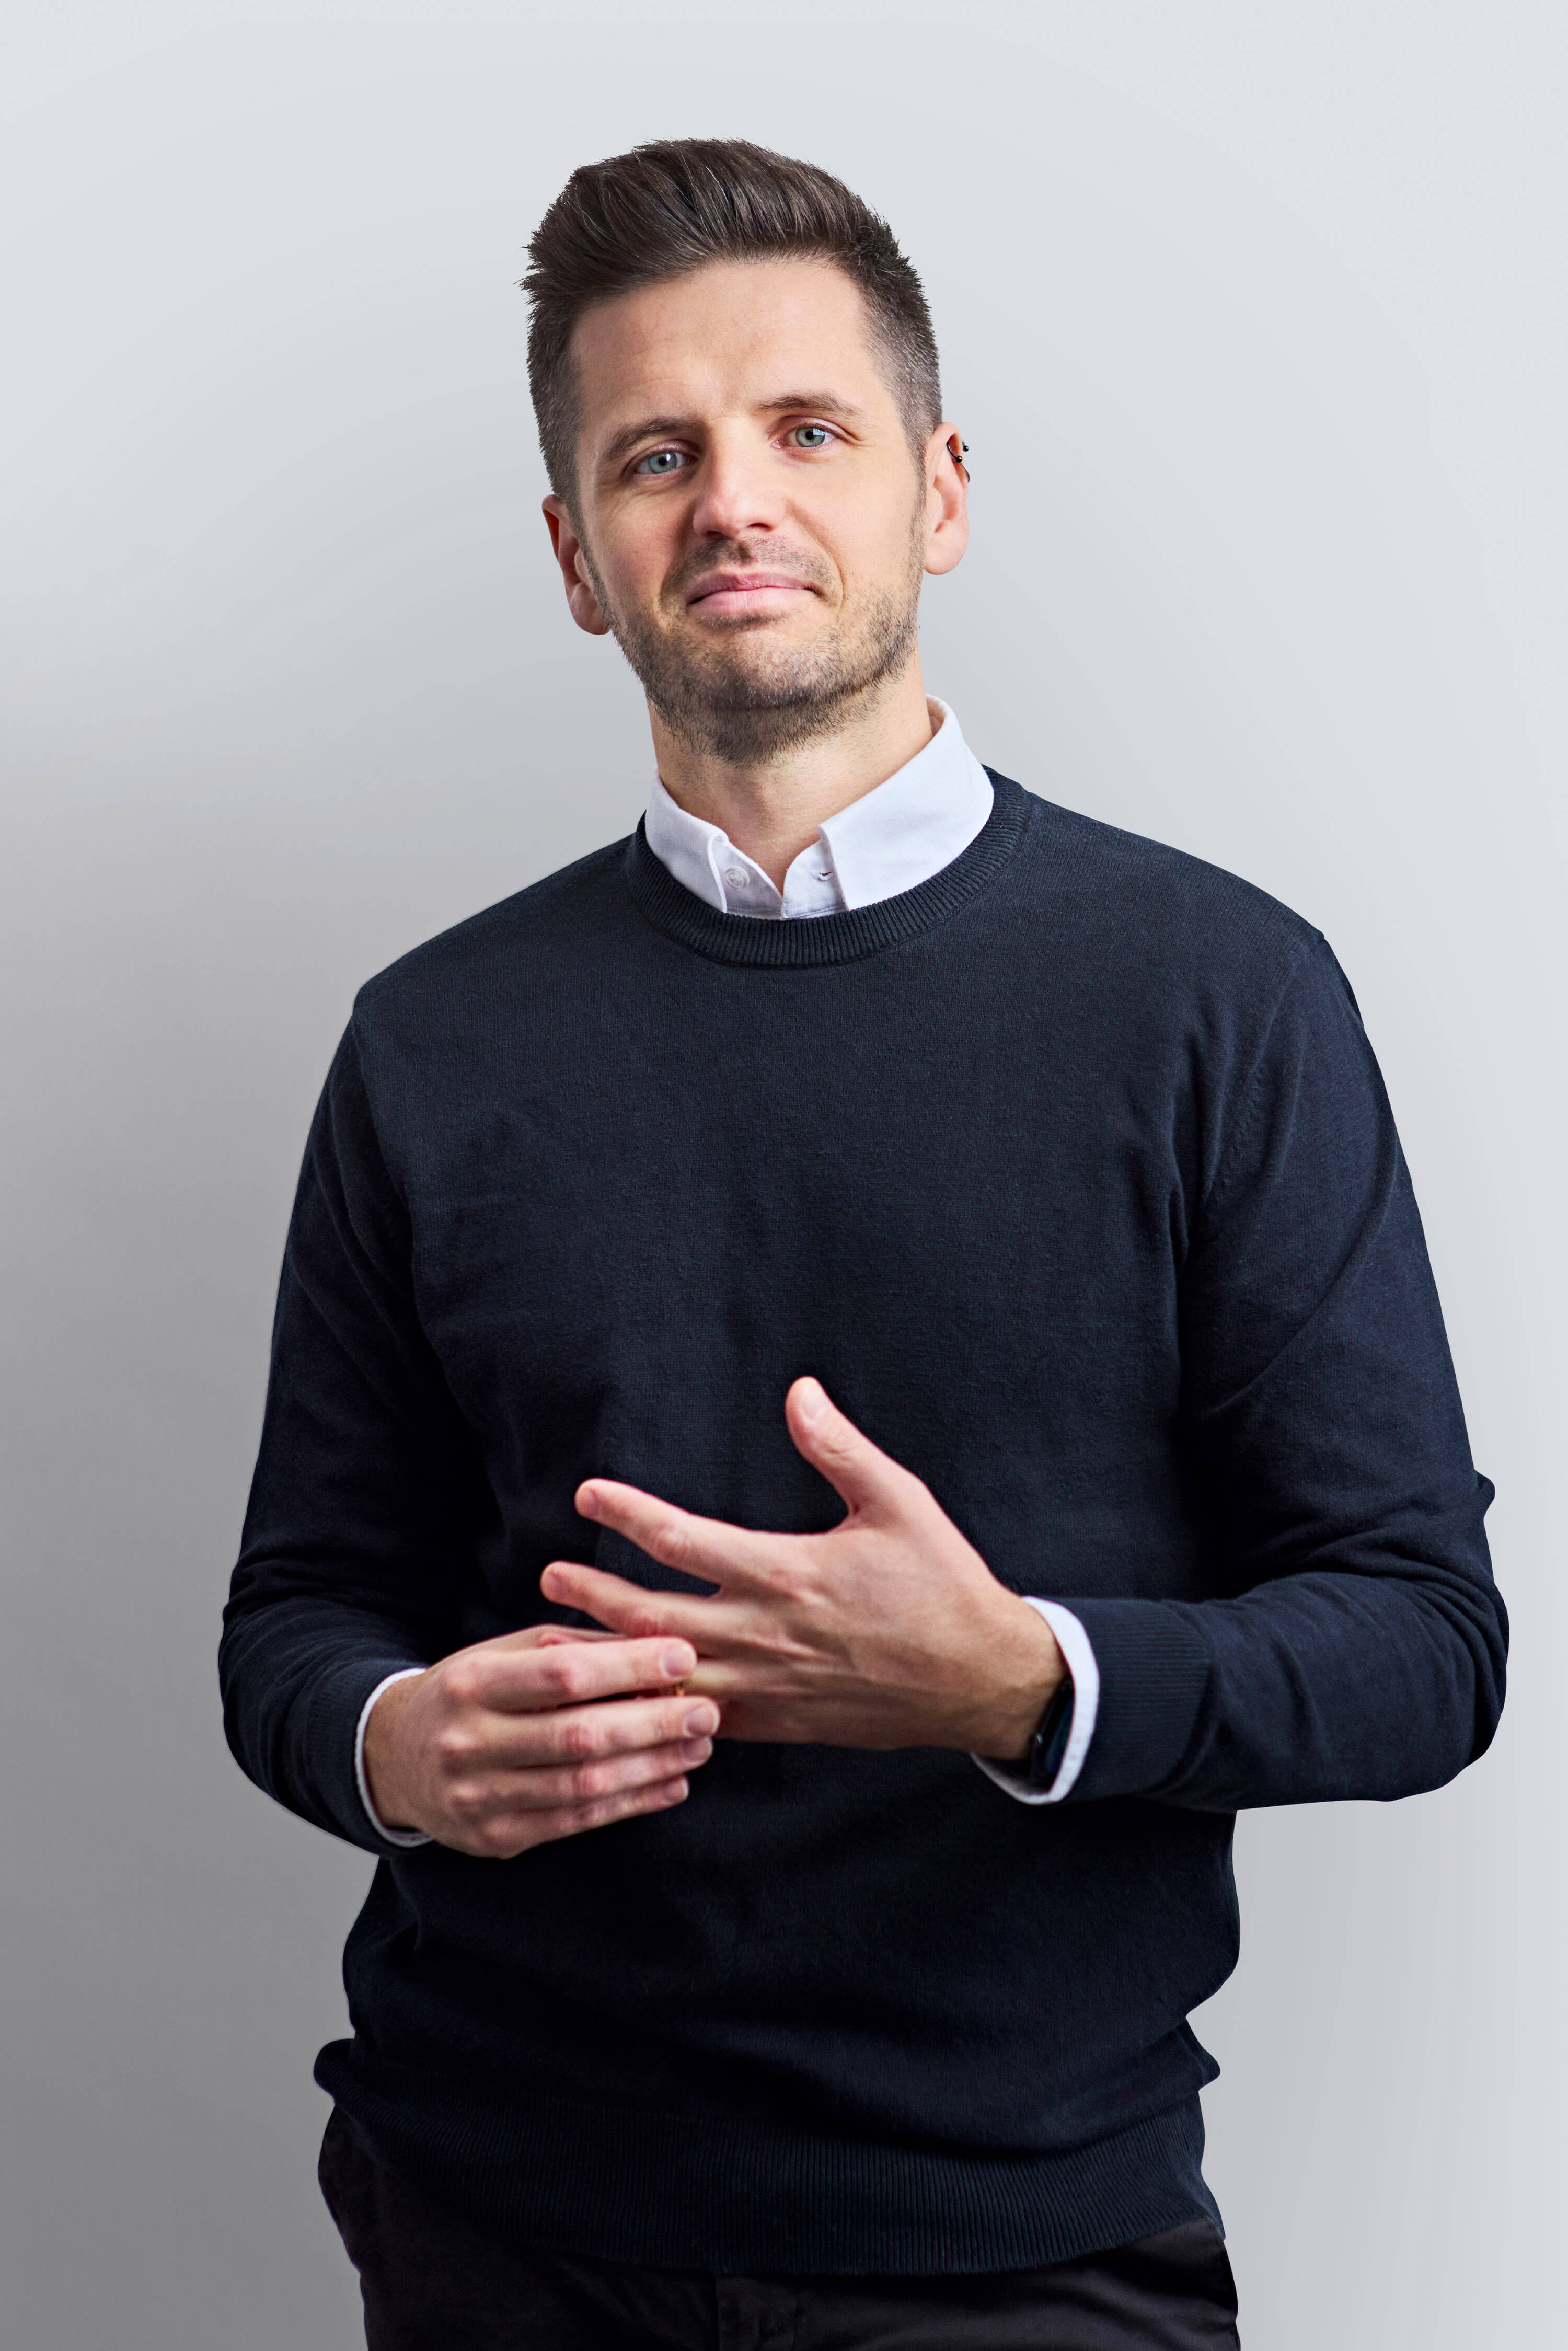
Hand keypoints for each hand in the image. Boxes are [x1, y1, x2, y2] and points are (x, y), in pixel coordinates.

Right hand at [361, 1626, 719, 1856]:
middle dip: (654, 1722)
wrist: (396, 1759)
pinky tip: (671, 1784)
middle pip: (579, 1735)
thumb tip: (655, 1642)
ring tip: (698, 1747)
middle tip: (708, 1709)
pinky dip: (631, 1803)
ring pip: (584, 1785)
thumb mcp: (505, 1652)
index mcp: (473, 1683)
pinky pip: (577, 1821)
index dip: (629, 1665)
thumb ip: (574, 1645)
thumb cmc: (470, 1693)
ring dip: (652, 1766)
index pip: (562, 1673)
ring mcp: (482, 1797)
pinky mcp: (498, 1838)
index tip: (684, 1654)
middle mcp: (471, 1742)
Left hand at [540, 1379, 1064, 1758]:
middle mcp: (767, 1633)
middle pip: (654, 1615)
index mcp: (787, 1572)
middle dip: (594, 1593)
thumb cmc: (941, 1583)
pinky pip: (701, 1721)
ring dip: (609, 1656)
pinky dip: (656, 1710)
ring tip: (561, 1638)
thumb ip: (839, 1448)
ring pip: (666, 1675)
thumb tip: (798, 1392)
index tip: (589, 1492)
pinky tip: (624, 1700)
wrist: (979, 1678)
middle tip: (550, 1574)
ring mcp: (769, 1685)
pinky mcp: (779, 1723)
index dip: (628, 1513)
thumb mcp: (899, 1501)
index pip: (684, 1540)